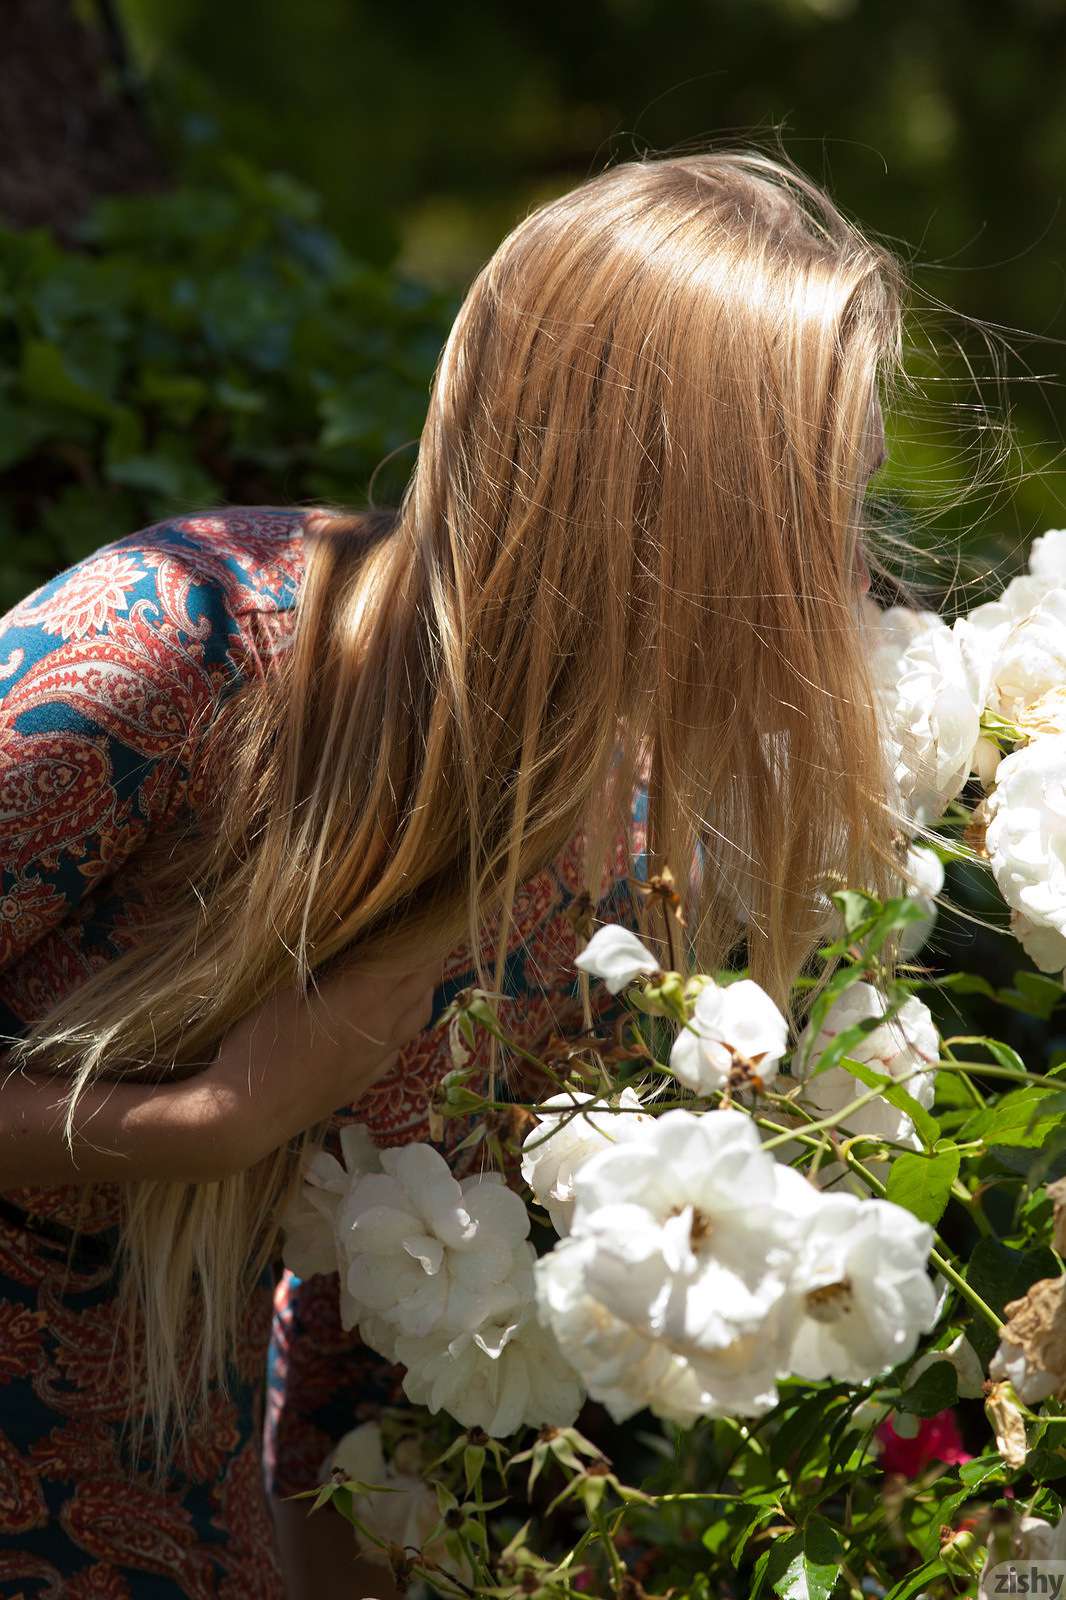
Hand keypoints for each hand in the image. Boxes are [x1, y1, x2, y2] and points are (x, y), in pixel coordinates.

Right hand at [214, 952, 442, 1163]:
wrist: (248, 1117)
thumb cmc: (259, 1045)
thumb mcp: (280, 990)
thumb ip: (315, 963)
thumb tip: (337, 935)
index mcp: (363, 998)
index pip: (410, 961)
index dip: (425, 938)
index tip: (430, 916)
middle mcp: (381, 1028)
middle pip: (420, 987)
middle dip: (430, 958)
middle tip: (432, 934)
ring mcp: (376, 1059)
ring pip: (417, 1018)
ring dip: (423, 989)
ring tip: (421, 969)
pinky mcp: (365, 1081)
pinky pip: (401, 1044)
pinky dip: (408, 1020)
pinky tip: (396, 1017)